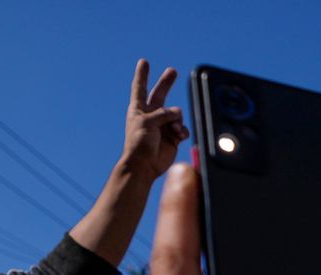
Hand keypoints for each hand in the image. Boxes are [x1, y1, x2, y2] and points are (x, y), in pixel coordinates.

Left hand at [120, 59, 188, 180]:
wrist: (144, 165)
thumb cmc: (139, 143)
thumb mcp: (148, 121)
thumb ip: (164, 113)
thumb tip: (178, 114)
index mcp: (139, 109)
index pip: (140, 87)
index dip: (142, 75)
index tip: (144, 62)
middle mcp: (151, 116)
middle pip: (160, 94)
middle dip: (166, 82)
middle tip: (172, 71)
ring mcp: (162, 126)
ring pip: (176, 114)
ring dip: (177, 121)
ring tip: (174, 130)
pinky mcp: (172, 137)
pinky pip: (182, 128)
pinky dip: (182, 131)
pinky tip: (178, 135)